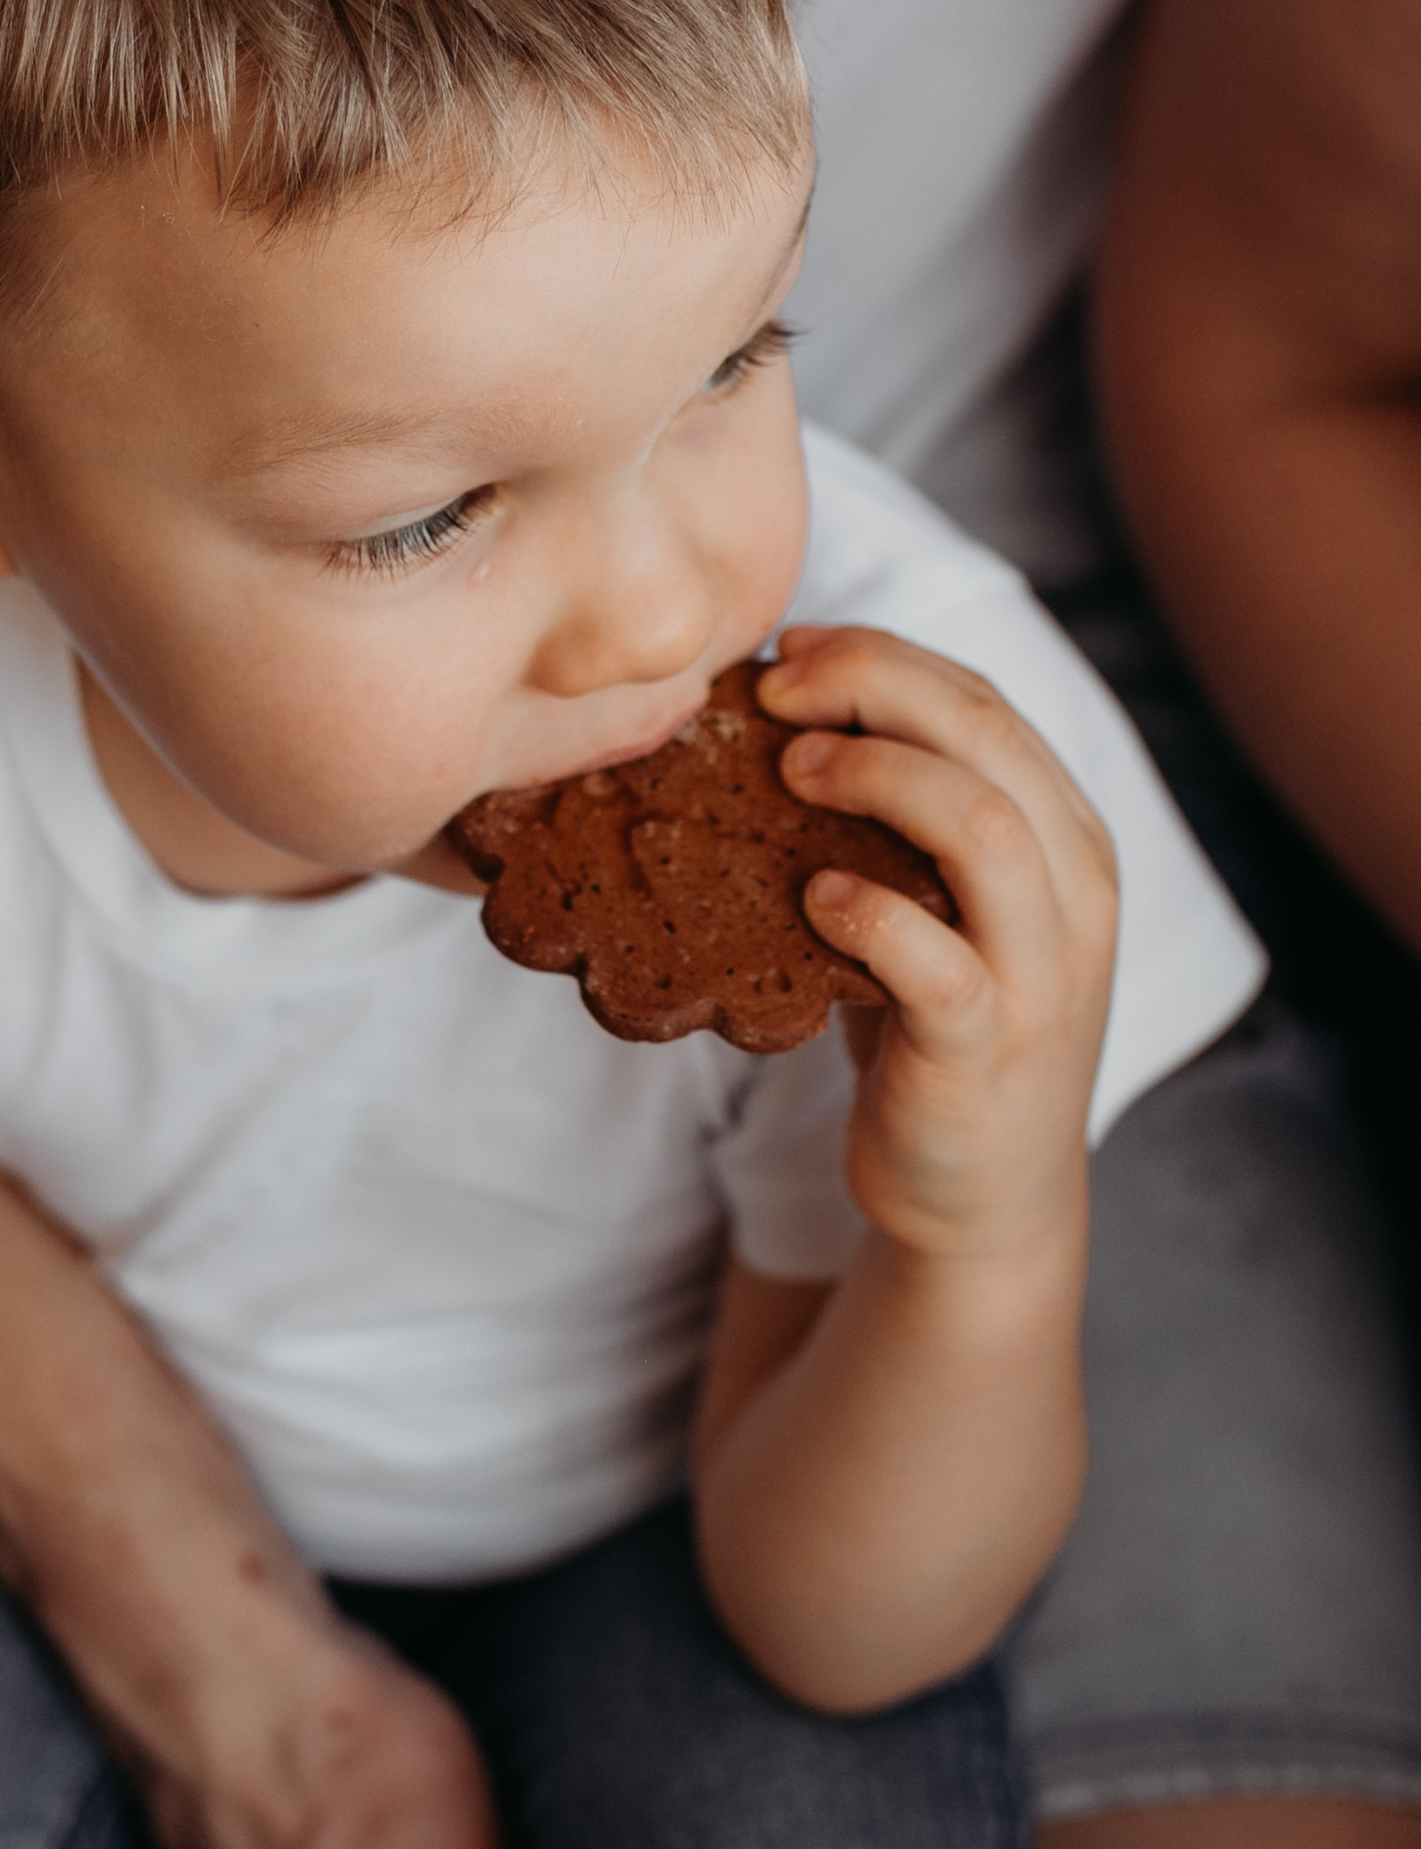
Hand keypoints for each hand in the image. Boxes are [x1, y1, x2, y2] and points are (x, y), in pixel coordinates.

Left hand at [759, 625, 1117, 1264]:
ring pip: (983, 826)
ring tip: (793, 774)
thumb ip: (895, 824)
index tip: (789, 651)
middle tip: (776, 691)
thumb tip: (777, 722)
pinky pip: (936, 959)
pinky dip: (869, 912)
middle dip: (871, 686)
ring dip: (876, 777)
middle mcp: (1073, 890)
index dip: (882, 657)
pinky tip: (813, 901)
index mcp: (1064, 837)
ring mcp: (1042, 970)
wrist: (980, 1197)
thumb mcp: (933, 906)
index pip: (984, 702)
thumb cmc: (935, 1032)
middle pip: (985, 735)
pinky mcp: (988, 1046)